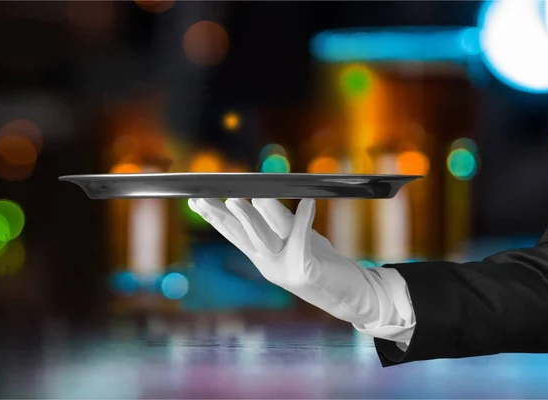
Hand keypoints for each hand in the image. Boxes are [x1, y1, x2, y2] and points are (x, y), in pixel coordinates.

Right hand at [188, 198, 393, 325]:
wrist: (351, 295)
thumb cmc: (321, 261)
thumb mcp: (295, 238)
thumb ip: (278, 219)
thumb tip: (262, 194)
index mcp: (262, 256)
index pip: (233, 233)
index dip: (214, 217)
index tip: (196, 200)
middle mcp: (268, 264)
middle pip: (242, 236)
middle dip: (222, 217)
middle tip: (204, 199)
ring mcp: (285, 269)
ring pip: (264, 239)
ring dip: (250, 218)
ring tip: (237, 199)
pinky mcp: (306, 270)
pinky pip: (303, 239)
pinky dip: (304, 219)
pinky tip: (308, 202)